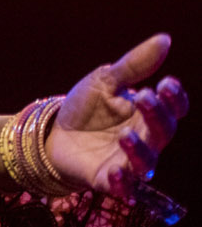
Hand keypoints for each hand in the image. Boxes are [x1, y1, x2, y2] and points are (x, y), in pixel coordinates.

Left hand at [47, 33, 188, 196]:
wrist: (52, 134)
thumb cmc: (85, 108)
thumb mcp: (104, 82)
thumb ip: (133, 65)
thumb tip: (165, 39)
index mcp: (147, 114)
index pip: (173, 108)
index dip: (174, 98)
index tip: (166, 83)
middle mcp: (145, 140)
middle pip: (163, 132)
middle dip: (156, 115)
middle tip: (143, 96)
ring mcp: (128, 162)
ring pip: (146, 161)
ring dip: (139, 150)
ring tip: (126, 135)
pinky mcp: (107, 179)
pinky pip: (122, 187)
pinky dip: (122, 183)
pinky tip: (116, 172)